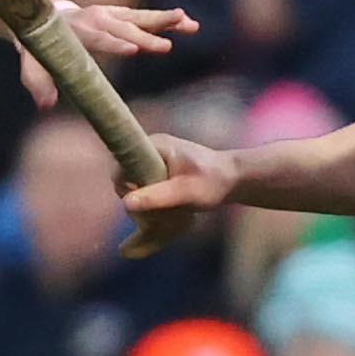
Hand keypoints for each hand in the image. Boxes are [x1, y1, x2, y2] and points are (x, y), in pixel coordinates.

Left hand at [19, 0, 197, 104]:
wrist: (43, 17)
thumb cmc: (39, 47)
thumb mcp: (32, 65)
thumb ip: (38, 83)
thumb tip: (46, 104)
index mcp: (77, 31)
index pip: (98, 38)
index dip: (114, 43)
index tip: (133, 49)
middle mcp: (96, 18)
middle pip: (124, 27)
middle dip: (145, 36)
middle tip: (165, 47)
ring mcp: (110, 14)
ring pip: (141, 17)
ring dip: (166, 20)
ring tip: (189, 24)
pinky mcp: (121, 14)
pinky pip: (146, 17)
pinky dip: (167, 19)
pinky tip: (189, 23)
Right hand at [118, 131, 237, 247]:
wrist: (235, 178)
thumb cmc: (213, 182)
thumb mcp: (185, 192)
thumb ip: (156, 197)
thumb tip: (126, 203)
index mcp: (153, 146)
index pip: (120, 165)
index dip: (124, 186)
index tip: (140, 201)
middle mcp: (150, 148)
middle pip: (125, 176)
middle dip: (137, 197)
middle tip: (158, 209)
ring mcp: (154, 158)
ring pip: (135, 184)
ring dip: (146, 200)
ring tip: (167, 208)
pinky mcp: (160, 169)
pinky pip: (145, 185)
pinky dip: (153, 199)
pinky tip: (168, 206)